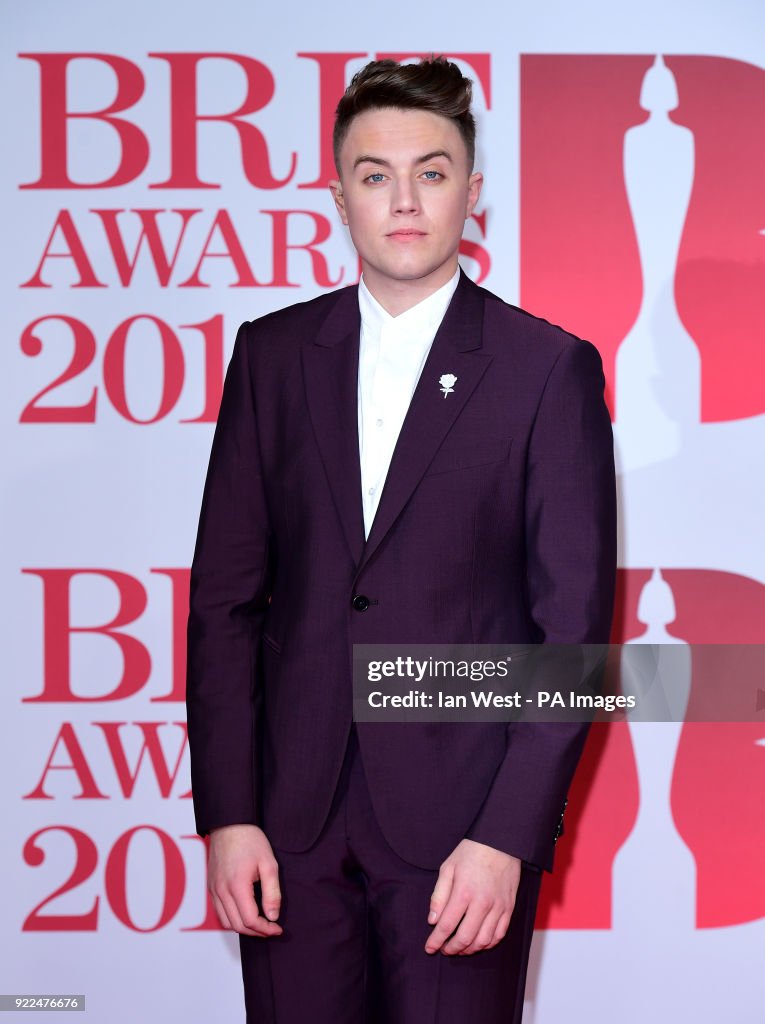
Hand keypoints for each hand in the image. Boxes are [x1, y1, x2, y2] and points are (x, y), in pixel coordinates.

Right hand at [207, 824, 282, 936]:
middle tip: (271, 928)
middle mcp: (222, 891)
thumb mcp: (269, 864)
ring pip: (226, 922)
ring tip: (260, 923)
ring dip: (243, 928)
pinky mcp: (211, 886)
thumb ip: (272, 892)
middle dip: (256, 932)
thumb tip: (273, 916)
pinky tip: (245, 912)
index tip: (278, 928)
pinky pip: (219, 912)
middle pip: (237, 926)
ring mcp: (214, 889)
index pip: (250, 920)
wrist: (229, 824)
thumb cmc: (251, 841)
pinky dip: (232, 918)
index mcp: (237, 886)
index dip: (266, 929)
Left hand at [425, 839, 520, 955]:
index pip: (446, 925)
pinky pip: (499, 935)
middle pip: (465, 938)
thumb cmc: (471, 852)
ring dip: (469, 950)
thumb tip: (432, 919)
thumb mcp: (448, 867)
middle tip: (444, 949)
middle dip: (451, 948)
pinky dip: (488, 944)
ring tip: (459, 948)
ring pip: (483, 941)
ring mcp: (498, 907)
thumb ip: (439, 895)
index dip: (436, 940)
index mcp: (463, 892)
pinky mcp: (509, 908)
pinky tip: (478, 943)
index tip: (430, 948)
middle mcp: (482, 903)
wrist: (500, 841)